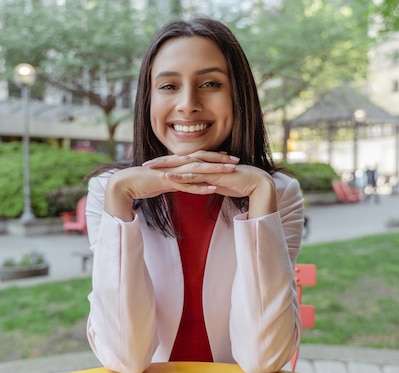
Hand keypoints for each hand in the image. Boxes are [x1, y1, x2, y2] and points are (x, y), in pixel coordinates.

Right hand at [105, 151, 236, 220]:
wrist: (125, 184)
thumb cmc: (143, 183)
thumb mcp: (164, 181)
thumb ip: (176, 180)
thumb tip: (185, 183)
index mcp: (176, 163)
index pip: (199, 157)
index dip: (215, 157)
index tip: (229, 158)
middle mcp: (176, 164)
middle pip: (202, 159)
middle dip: (221, 160)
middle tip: (237, 161)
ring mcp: (172, 172)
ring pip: (198, 170)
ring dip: (215, 170)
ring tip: (231, 172)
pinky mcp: (167, 182)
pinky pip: (187, 185)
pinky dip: (200, 187)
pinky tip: (212, 189)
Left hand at [145, 151, 277, 217]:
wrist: (255, 183)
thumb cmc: (237, 183)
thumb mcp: (215, 183)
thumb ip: (204, 183)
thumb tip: (194, 186)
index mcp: (203, 163)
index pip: (181, 161)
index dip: (166, 163)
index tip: (151, 166)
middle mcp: (204, 162)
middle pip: (178, 160)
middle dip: (160, 162)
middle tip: (143, 164)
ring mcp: (208, 167)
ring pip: (183, 166)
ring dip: (165, 167)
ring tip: (150, 169)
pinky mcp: (213, 175)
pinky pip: (194, 176)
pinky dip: (180, 176)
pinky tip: (168, 177)